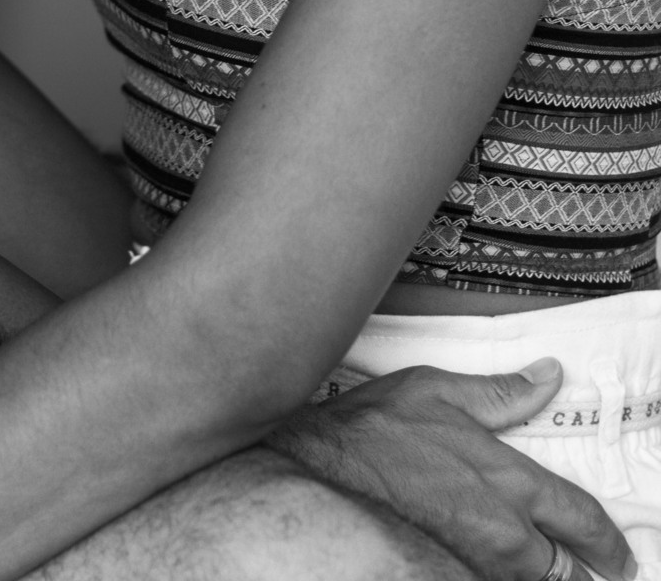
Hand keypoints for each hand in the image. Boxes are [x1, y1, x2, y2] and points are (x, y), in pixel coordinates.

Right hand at [267, 360, 634, 580]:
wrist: (319, 468)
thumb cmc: (375, 428)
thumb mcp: (438, 389)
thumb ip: (501, 392)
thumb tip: (549, 377)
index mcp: (507, 480)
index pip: (579, 518)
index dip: (607, 543)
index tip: (619, 555)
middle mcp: (500, 530)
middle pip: (565, 571)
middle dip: (585, 574)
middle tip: (601, 576)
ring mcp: (473, 558)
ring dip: (541, 575)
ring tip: (551, 570)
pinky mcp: (445, 569)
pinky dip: (503, 576)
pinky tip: (497, 566)